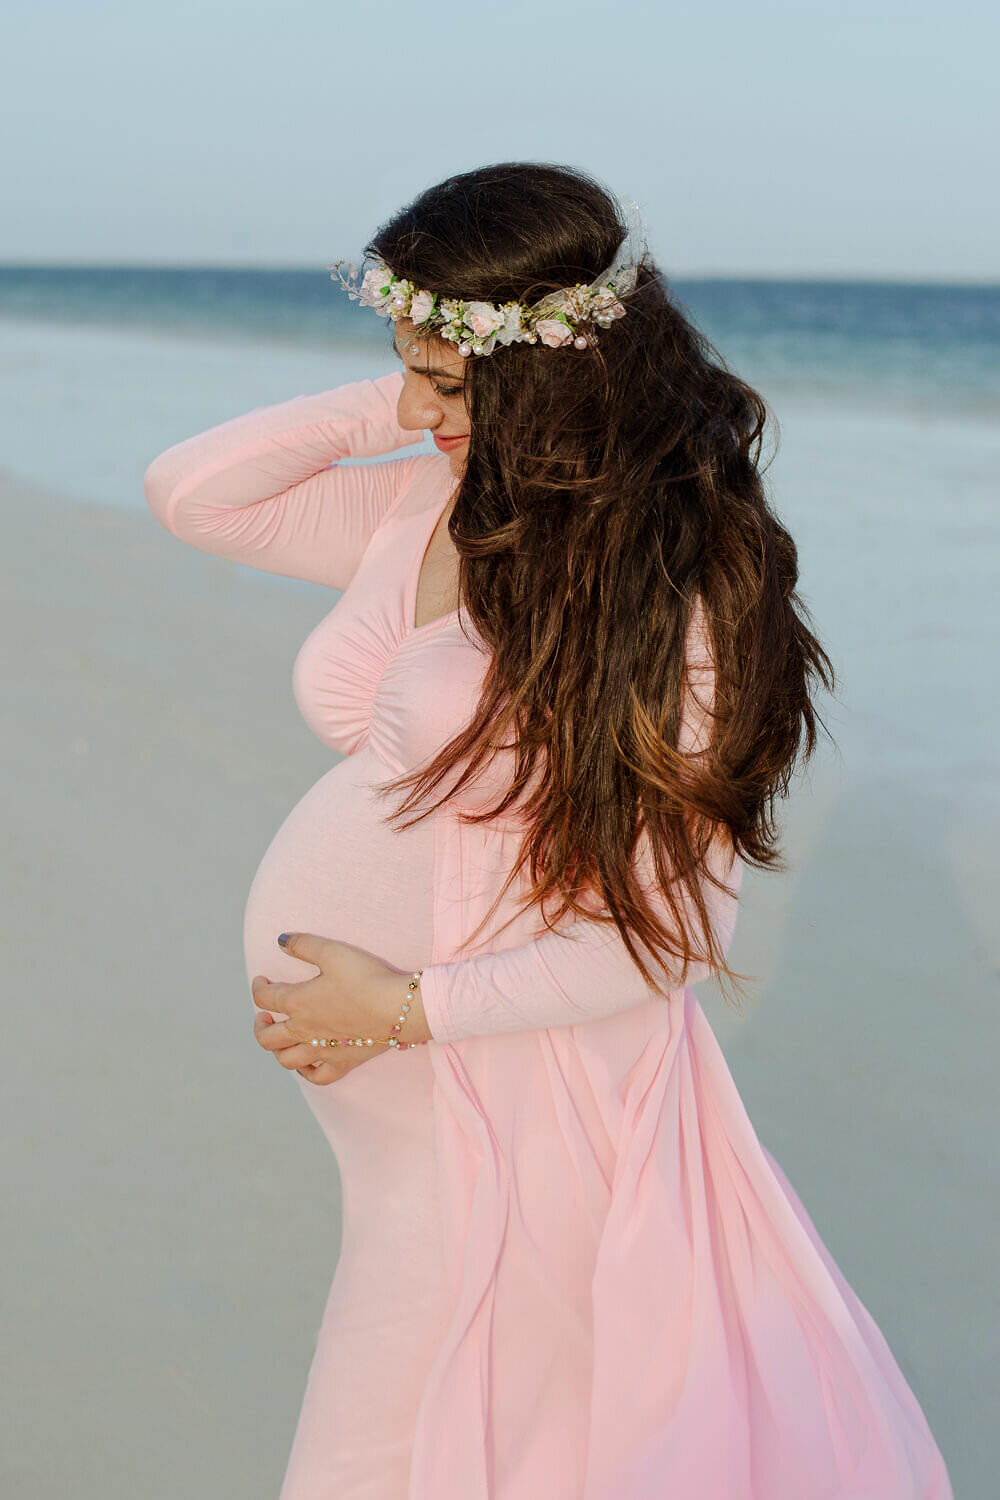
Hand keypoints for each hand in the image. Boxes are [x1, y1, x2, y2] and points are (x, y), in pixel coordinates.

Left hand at [250, 932, 429, 1085]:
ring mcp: (322, 1050)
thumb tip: (281, 940)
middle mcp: (304, 1030)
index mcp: (298, 1002)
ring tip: (281, 1038)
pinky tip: (307, 1062)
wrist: (397, 1007)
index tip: (262, 980)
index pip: (265, 998)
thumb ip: (303, 944)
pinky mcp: (342, 1062)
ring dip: (277, 1050)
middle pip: (267, 1038)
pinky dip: (306, 1072)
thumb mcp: (332, 952)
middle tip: (264, 1015)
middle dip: (260, 1025)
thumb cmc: (366, 977)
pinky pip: (317, 1076)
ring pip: (287, 1060)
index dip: (258, 987)